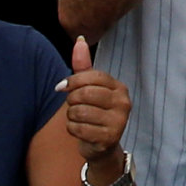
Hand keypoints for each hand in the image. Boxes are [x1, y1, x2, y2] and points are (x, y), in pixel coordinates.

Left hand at [59, 37, 132, 162]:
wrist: (101, 146)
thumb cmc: (94, 112)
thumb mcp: (89, 88)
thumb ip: (83, 66)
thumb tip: (80, 39)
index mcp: (119, 87)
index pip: (92, 76)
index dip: (72, 81)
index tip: (61, 87)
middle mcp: (123, 103)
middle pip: (84, 94)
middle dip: (71, 100)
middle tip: (73, 106)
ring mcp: (119, 121)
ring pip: (79, 112)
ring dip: (71, 116)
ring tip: (78, 119)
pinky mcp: (109, 138)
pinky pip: (79, 128)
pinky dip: (72, 130)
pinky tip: (80, 131)